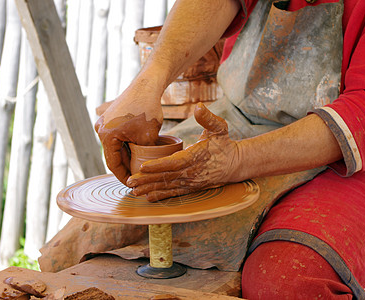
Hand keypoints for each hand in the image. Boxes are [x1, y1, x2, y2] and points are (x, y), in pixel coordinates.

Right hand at [95, 78, 162, 184]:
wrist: (147, 85)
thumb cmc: (148, 110)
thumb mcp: (149, 139)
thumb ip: (144, 156)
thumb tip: (144, 170)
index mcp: (106, 136)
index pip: (113, 164)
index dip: (123, 177)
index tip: (131, 185)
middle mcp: (100, 128)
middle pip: (112, 154)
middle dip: (125, 166)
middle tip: (136, 178)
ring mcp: (103, 121)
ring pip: (115, 145)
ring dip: (125, 154)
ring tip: (137, 165)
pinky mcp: (110, 115)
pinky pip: (116, 134)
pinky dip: (125, 143)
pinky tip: (136, 149)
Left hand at [127, 103, 241, 201]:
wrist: (234, 164)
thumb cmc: (224, 144)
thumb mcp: (220, 128)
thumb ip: (208, 118)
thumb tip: (199, 107)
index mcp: (196, 157)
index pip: (175, 163)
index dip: (159, 166)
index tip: (143, 166)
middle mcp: (193, 172)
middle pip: (167, 177)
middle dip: (148, 180)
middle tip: (130, 181)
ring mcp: (192, 182)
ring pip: (168, 186)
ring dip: (150, 189)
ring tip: (134, 191)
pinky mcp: (191, 187)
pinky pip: (174, 193)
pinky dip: (160, 195)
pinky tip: (148, 196)